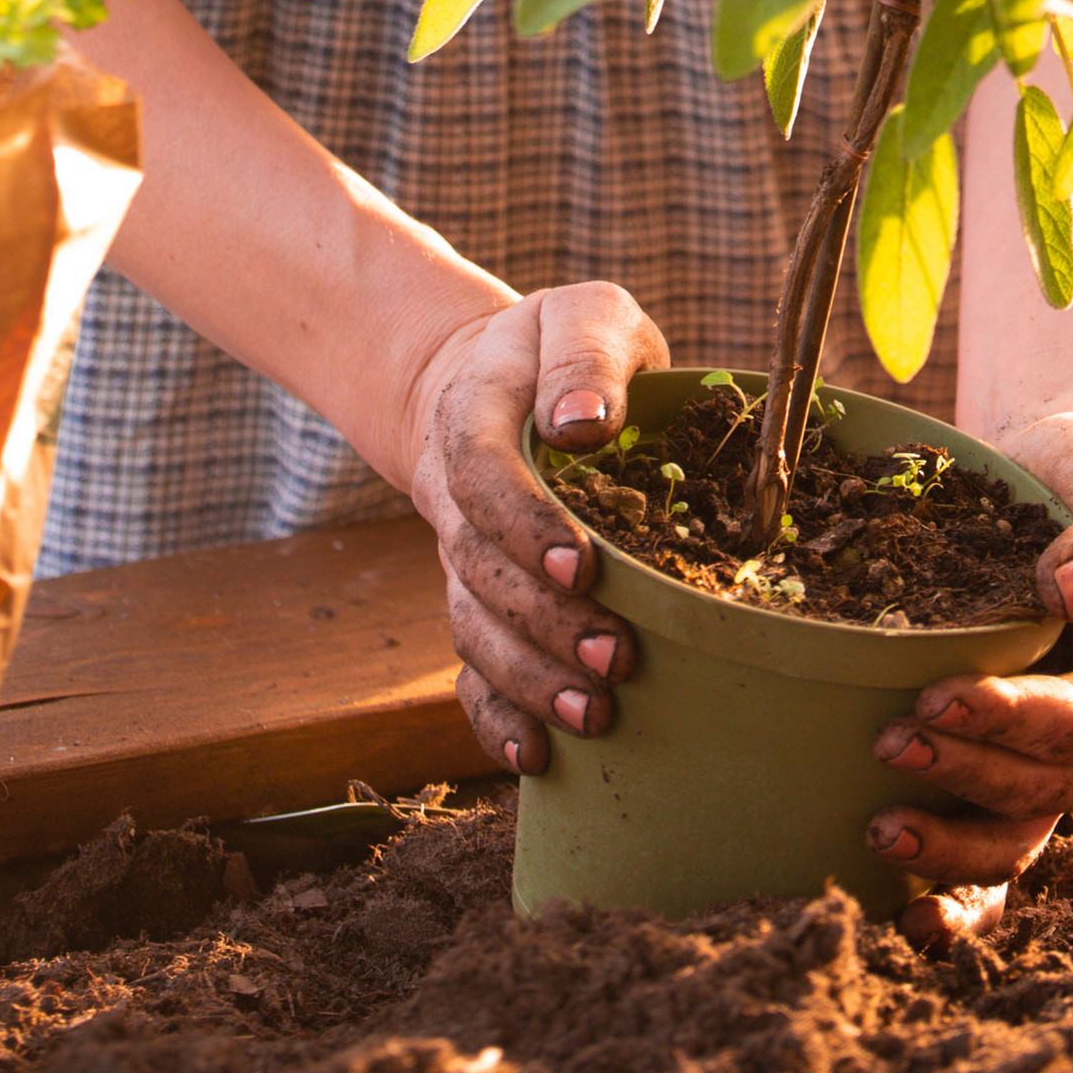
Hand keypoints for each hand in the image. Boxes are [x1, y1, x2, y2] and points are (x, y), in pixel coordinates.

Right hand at [409, 283, 668, 774]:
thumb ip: (586, 356)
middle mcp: (455, 497)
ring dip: (526, 680)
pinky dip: (494, 717)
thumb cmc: (561, 349)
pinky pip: (470, 668)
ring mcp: (462, 556)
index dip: (522, 523)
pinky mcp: (481, 599)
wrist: (498, 381)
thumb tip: (585, 423)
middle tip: (617, 656)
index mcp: (473, 416)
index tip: (580, 561)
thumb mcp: (585, 314)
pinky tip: (537, 758)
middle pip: (478, 571)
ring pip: (473, 630)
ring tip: (594, 714)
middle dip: (544, 621)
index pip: (481, 474)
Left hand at [863, 410, 1072, 947]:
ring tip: (879, 833)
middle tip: (889, 742)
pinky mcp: (997, 779)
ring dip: (949, 851)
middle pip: (1043, 792)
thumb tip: (1067, 585)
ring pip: (1012, 843)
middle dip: (966, 777)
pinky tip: (906, 918)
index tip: (941, 695)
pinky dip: (952, 897)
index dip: (1018, 721)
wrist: (1047, 485)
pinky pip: (985, 859)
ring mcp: (1048, 776)